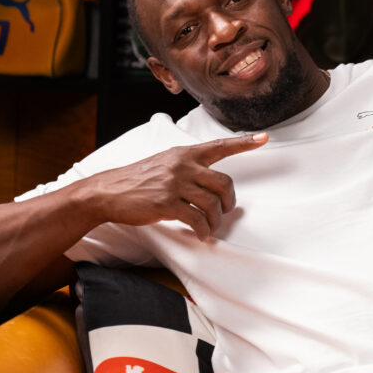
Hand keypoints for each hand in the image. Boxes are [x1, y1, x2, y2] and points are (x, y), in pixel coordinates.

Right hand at [84, 133, 268, 237]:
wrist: (108, 191)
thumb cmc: (137, 180)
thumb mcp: (164, 163)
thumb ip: (186, 167)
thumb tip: (208, 182)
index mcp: (184, 153)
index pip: (219, 146)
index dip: (244, 143)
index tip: (264, 138)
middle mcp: (182, 165)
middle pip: (224, 183)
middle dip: (229, 201)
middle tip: (224, 211)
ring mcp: (175, 184)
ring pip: (212, 204)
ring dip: (215, 220)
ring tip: (209, 228)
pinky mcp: (167, 203)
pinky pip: (196, 219)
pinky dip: (203, 230)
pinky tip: (201, 235)